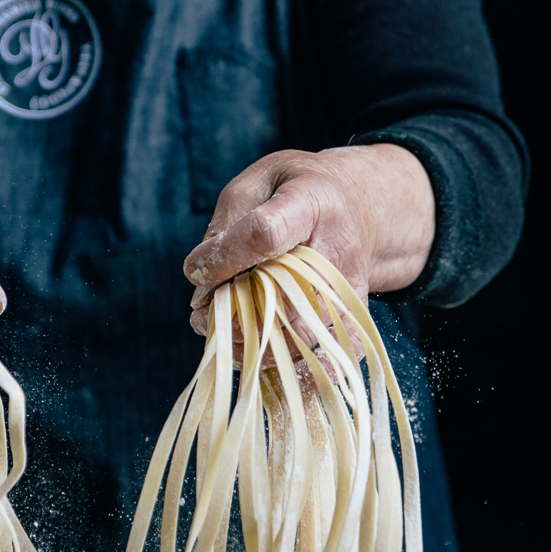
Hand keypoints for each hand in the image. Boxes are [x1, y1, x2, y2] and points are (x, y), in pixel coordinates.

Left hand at [183, 145, 434, 340]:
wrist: (354, 204)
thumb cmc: (293, 190)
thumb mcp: (254, 184)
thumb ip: (225, 225)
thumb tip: (201, 281)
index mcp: (310, 204)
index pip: (264, 234)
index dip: (224, 258)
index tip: (196, 271)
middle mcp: (336, 250)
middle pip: (283, 298)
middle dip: (232, 315)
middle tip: (200, 316)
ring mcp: (348, 288)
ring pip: (300, 337)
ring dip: (250, 346)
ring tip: (221, 332)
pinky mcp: (353, 316)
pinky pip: (326, 357)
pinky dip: (288, 367)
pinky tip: (256, 354)